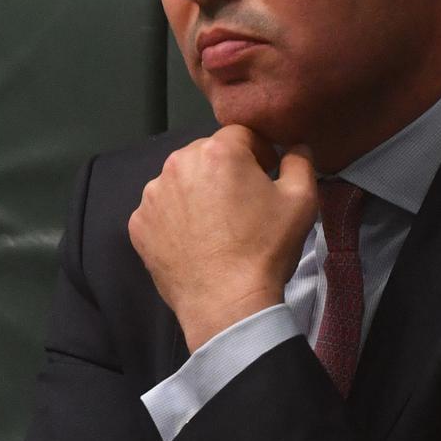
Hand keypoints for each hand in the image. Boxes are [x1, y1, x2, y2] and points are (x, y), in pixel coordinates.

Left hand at [128, 125, 316, 351]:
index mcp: (218, 151)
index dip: (259, 152)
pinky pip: (162, 208)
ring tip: (218, 224)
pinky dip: (176, 217)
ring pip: (182, 179)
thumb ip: (300, 160)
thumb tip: (295, 145)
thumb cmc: (266, 248)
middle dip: (226, 169)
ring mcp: (152, 195)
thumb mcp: (302, 200)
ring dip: (199, 190)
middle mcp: (178, 164)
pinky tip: (195, 240)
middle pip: (208, 153)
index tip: (267, 175)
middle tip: (243, 202)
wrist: (227, 305)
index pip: (242, 134)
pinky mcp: (138, 225)